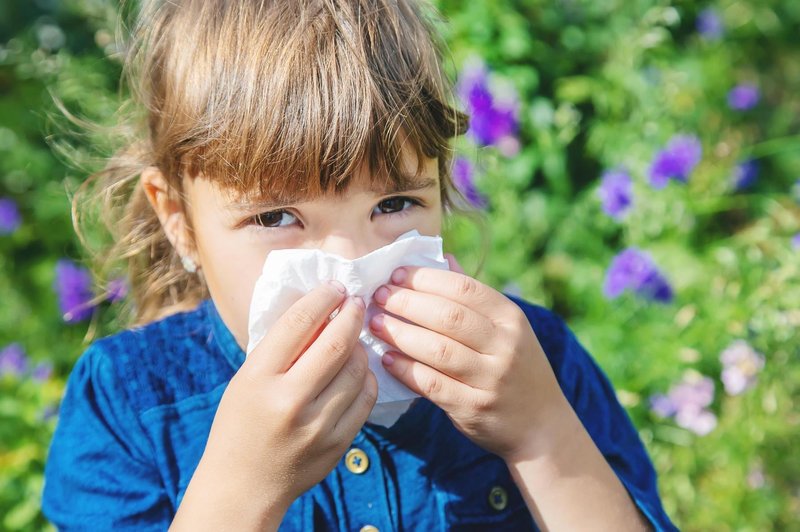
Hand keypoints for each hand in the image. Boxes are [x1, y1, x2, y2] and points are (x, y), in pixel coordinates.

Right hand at [183, 282, 376, 521]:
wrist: (244, 486)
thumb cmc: (241, 423)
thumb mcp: (247, 380)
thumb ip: (281, 348)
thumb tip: (320, 308)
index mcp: (258, 379)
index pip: (298, 324)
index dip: (322, 298)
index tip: (335, 287)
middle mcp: (288, 401)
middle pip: (335, 344)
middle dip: (351, 315)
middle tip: (356, 302)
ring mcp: (316, 426)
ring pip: (356, 369)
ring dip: (360, 346)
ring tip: (354, 338)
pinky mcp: (337, 444)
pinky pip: (365, 398)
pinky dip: (366, 377)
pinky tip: (358, 370)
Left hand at [368, 255, 568, 461]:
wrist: (541, 426)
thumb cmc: (516, 369)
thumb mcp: (507, 329)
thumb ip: (475, 296)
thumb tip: (445, 258)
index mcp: (510, 318)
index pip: (463, 288)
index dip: (425, 279)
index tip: (396, 274)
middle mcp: (504, 345)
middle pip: (447, 316)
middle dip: (406, 303)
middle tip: (378, 296)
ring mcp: (490, 379)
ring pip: (437, 349)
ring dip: (400, 334)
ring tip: (375, 324)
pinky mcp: (473, 408)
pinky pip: (432, 384)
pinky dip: (405, 369)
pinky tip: (386, 359)